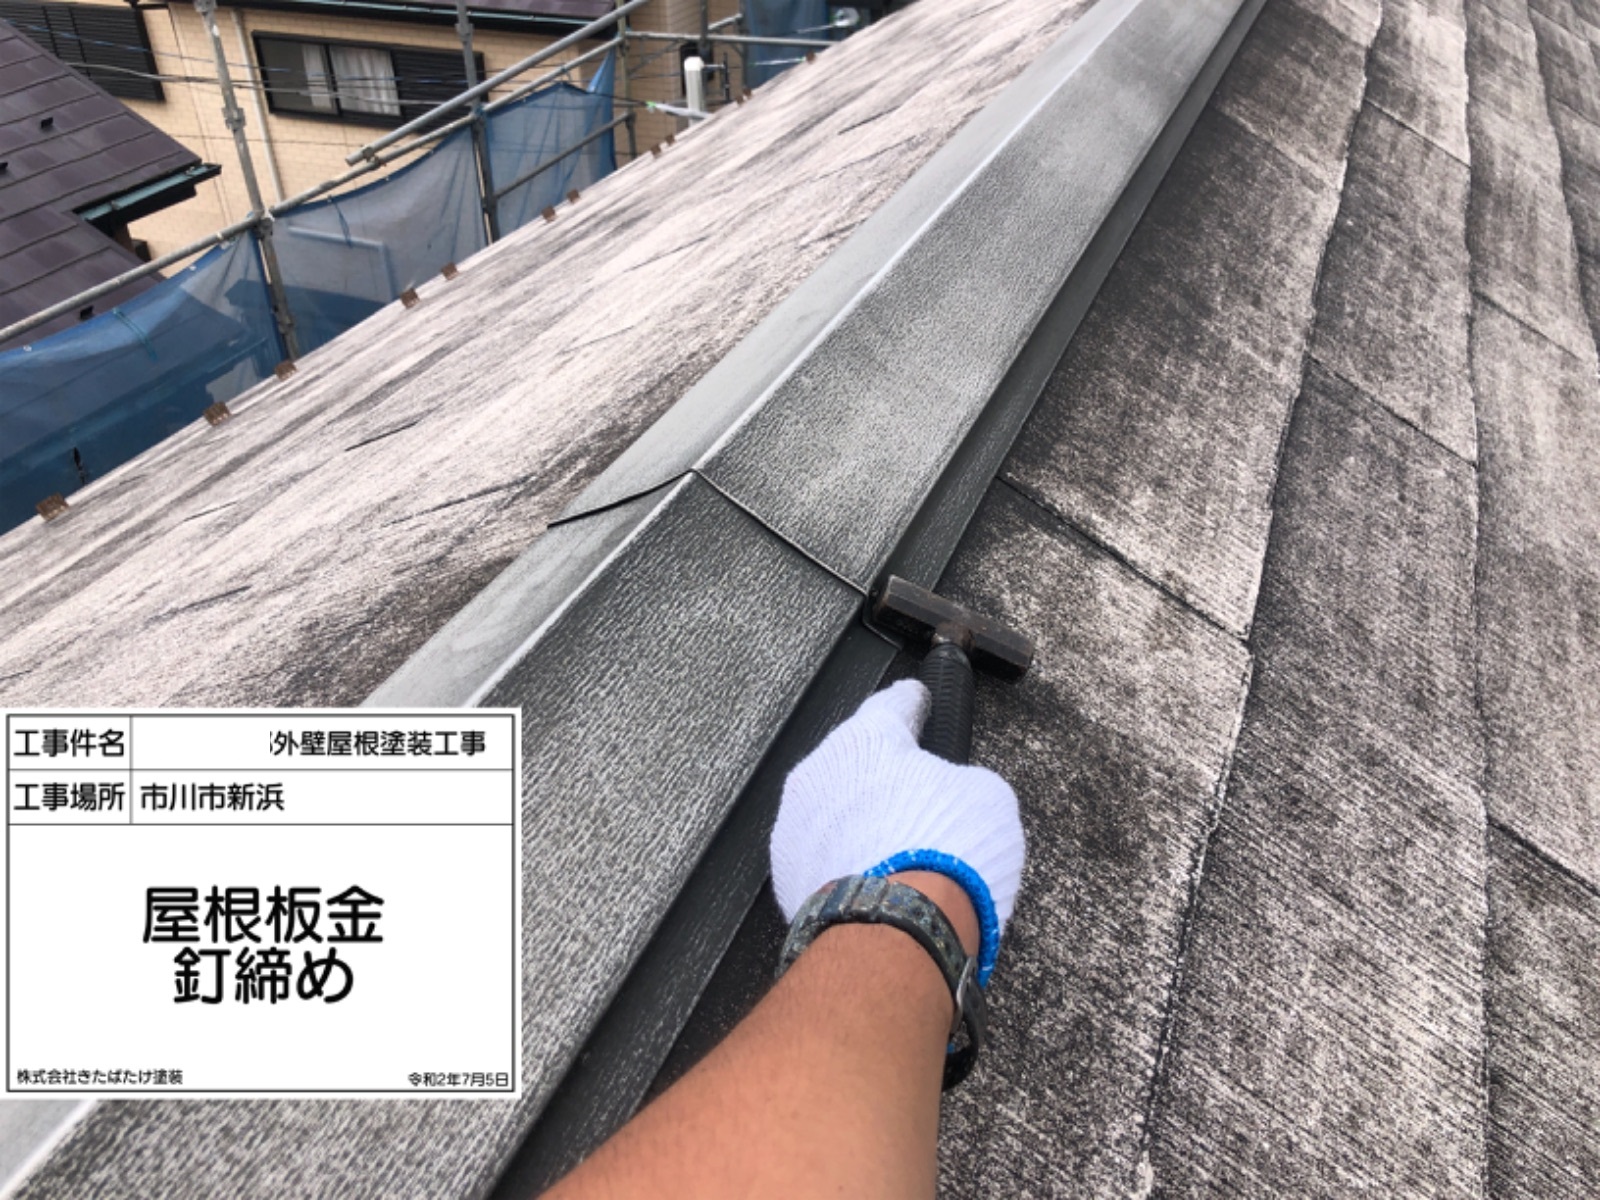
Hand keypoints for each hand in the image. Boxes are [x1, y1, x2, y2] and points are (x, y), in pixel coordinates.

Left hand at [770, 679, 1024, 982]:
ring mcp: (796, 826)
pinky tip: (877, 879)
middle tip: (920, 797)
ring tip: (901, 850)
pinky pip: (823, 855)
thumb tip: (958, 793)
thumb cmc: (944, 856)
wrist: (899, 932)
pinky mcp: (788, 875)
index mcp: (866, 739)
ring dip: (863, 821)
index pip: (890, 705)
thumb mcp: (988, 796)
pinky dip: (847, 860)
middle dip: (884, 775)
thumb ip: (965, 780)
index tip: (915, 699)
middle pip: (856, 762)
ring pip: (835, 810)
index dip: (910, 702)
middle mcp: (820, 773)